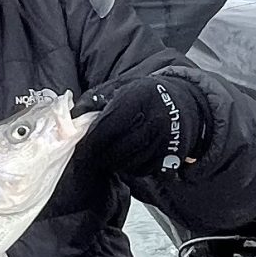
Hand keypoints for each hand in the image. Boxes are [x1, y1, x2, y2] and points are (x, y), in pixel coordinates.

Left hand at [74, 72, 209, 176]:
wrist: (184, 102)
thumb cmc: (146, 94)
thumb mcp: (120, 86)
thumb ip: (94, 99)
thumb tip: (71, 116)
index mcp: (138, 99)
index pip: (107, 128)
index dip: (90, 142)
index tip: (80, 149)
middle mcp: (154, 119)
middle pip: (118, 150)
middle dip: (100, 156)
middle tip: (91, 157)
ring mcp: (165, 139)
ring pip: (130, 163)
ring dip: (115, 163)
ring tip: (109, 156)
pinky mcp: (172, 155)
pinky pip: (145, 170)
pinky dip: (132, 168)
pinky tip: (127, 159)